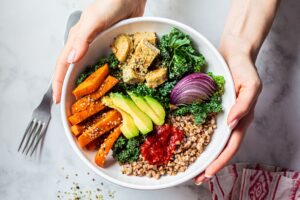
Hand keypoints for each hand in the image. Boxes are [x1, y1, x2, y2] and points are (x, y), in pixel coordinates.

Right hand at [52, 0, 145, 102]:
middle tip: (71, 107)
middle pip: (73, 71)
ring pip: (88, 70)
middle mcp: (85, 46)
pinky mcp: (111, 47)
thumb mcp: (94, 20)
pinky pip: (103, 66)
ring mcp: (98, 47)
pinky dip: (102, 78)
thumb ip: (82, 38)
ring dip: (86, 85)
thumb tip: (72, 60)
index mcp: (77, 40)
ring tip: (88, 102)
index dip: (58, 83)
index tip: (58, 101)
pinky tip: (107, 86)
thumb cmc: (110, 3)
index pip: (63, 65)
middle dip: (70, 88)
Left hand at [194, 36, 261, 184]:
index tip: (207, 173)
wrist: (234, 53)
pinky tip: (187, 141)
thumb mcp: (251, 85)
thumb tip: (233, 124)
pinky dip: (197, 136)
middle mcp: (231, 120)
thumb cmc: (244, 68)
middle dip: (210, 165)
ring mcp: (222, 115)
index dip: (220, 161)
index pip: (231, 146)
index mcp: (242, 118)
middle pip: (221, 148)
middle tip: (196, 178)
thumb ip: (244, 104)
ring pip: (213, 140)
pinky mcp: (212, 107)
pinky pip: (205, 125)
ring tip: (190, 166)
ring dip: (203, 154)